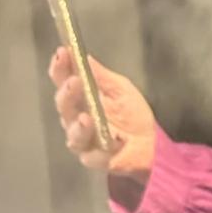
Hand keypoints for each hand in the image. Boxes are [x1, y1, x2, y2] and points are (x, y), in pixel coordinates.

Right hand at [49, 47, 155, 180]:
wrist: (151, 143)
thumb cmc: (134, 115)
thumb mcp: (121, 89)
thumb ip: (102, 76)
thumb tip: (84, 56)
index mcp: (80, 98)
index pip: (64, 81)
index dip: (60, 68)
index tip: (63, 53)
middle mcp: (76, 118)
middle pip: (63, 106)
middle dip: (67, 93)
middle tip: (74, 82)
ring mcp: (84, 140)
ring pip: (73, 133)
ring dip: (78, 125)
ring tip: (86, 118)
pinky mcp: (95, 159)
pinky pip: (91, 155)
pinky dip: (101, 149)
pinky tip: (111, 141)